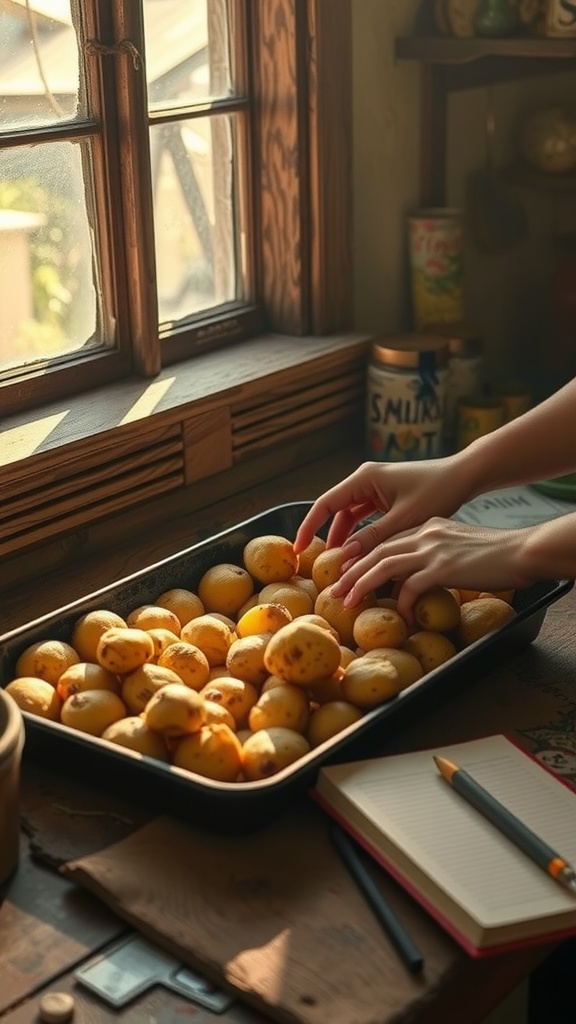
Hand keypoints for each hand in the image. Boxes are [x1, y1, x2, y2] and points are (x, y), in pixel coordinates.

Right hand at [294, 456, 472, 556]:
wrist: (465, 475)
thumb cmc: (439, 490)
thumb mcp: (405, 519)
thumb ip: (374, 537)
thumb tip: (347, 557)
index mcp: (365, 478)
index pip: (325, 504)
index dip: (309, 527)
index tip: (298, 549)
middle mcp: (366, 479)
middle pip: (336, 511)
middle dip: (328, 538)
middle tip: (322, 566)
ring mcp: (376, 487)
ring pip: (351, 516)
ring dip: (346, 539)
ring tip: (342, 565)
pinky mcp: (387, 496)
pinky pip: (366, 517)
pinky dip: (362, 535)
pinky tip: (362, 554)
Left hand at [329, 518, 533, 621]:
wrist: (521, 551)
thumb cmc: (497, 553)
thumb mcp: (459, 546)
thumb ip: (436, 554)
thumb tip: (419, 576)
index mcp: (428, 526)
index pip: (388, 539)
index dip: (365, 556)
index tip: (349, 571)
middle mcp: (426, 533)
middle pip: (377, 550)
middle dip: (352, 571)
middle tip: (336, 589)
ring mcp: (433, 549)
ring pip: (383, 565)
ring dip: (361, 585)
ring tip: (347, 602)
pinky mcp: (442, 568)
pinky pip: (409, 588)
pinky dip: (400, 604)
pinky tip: (400, 618)